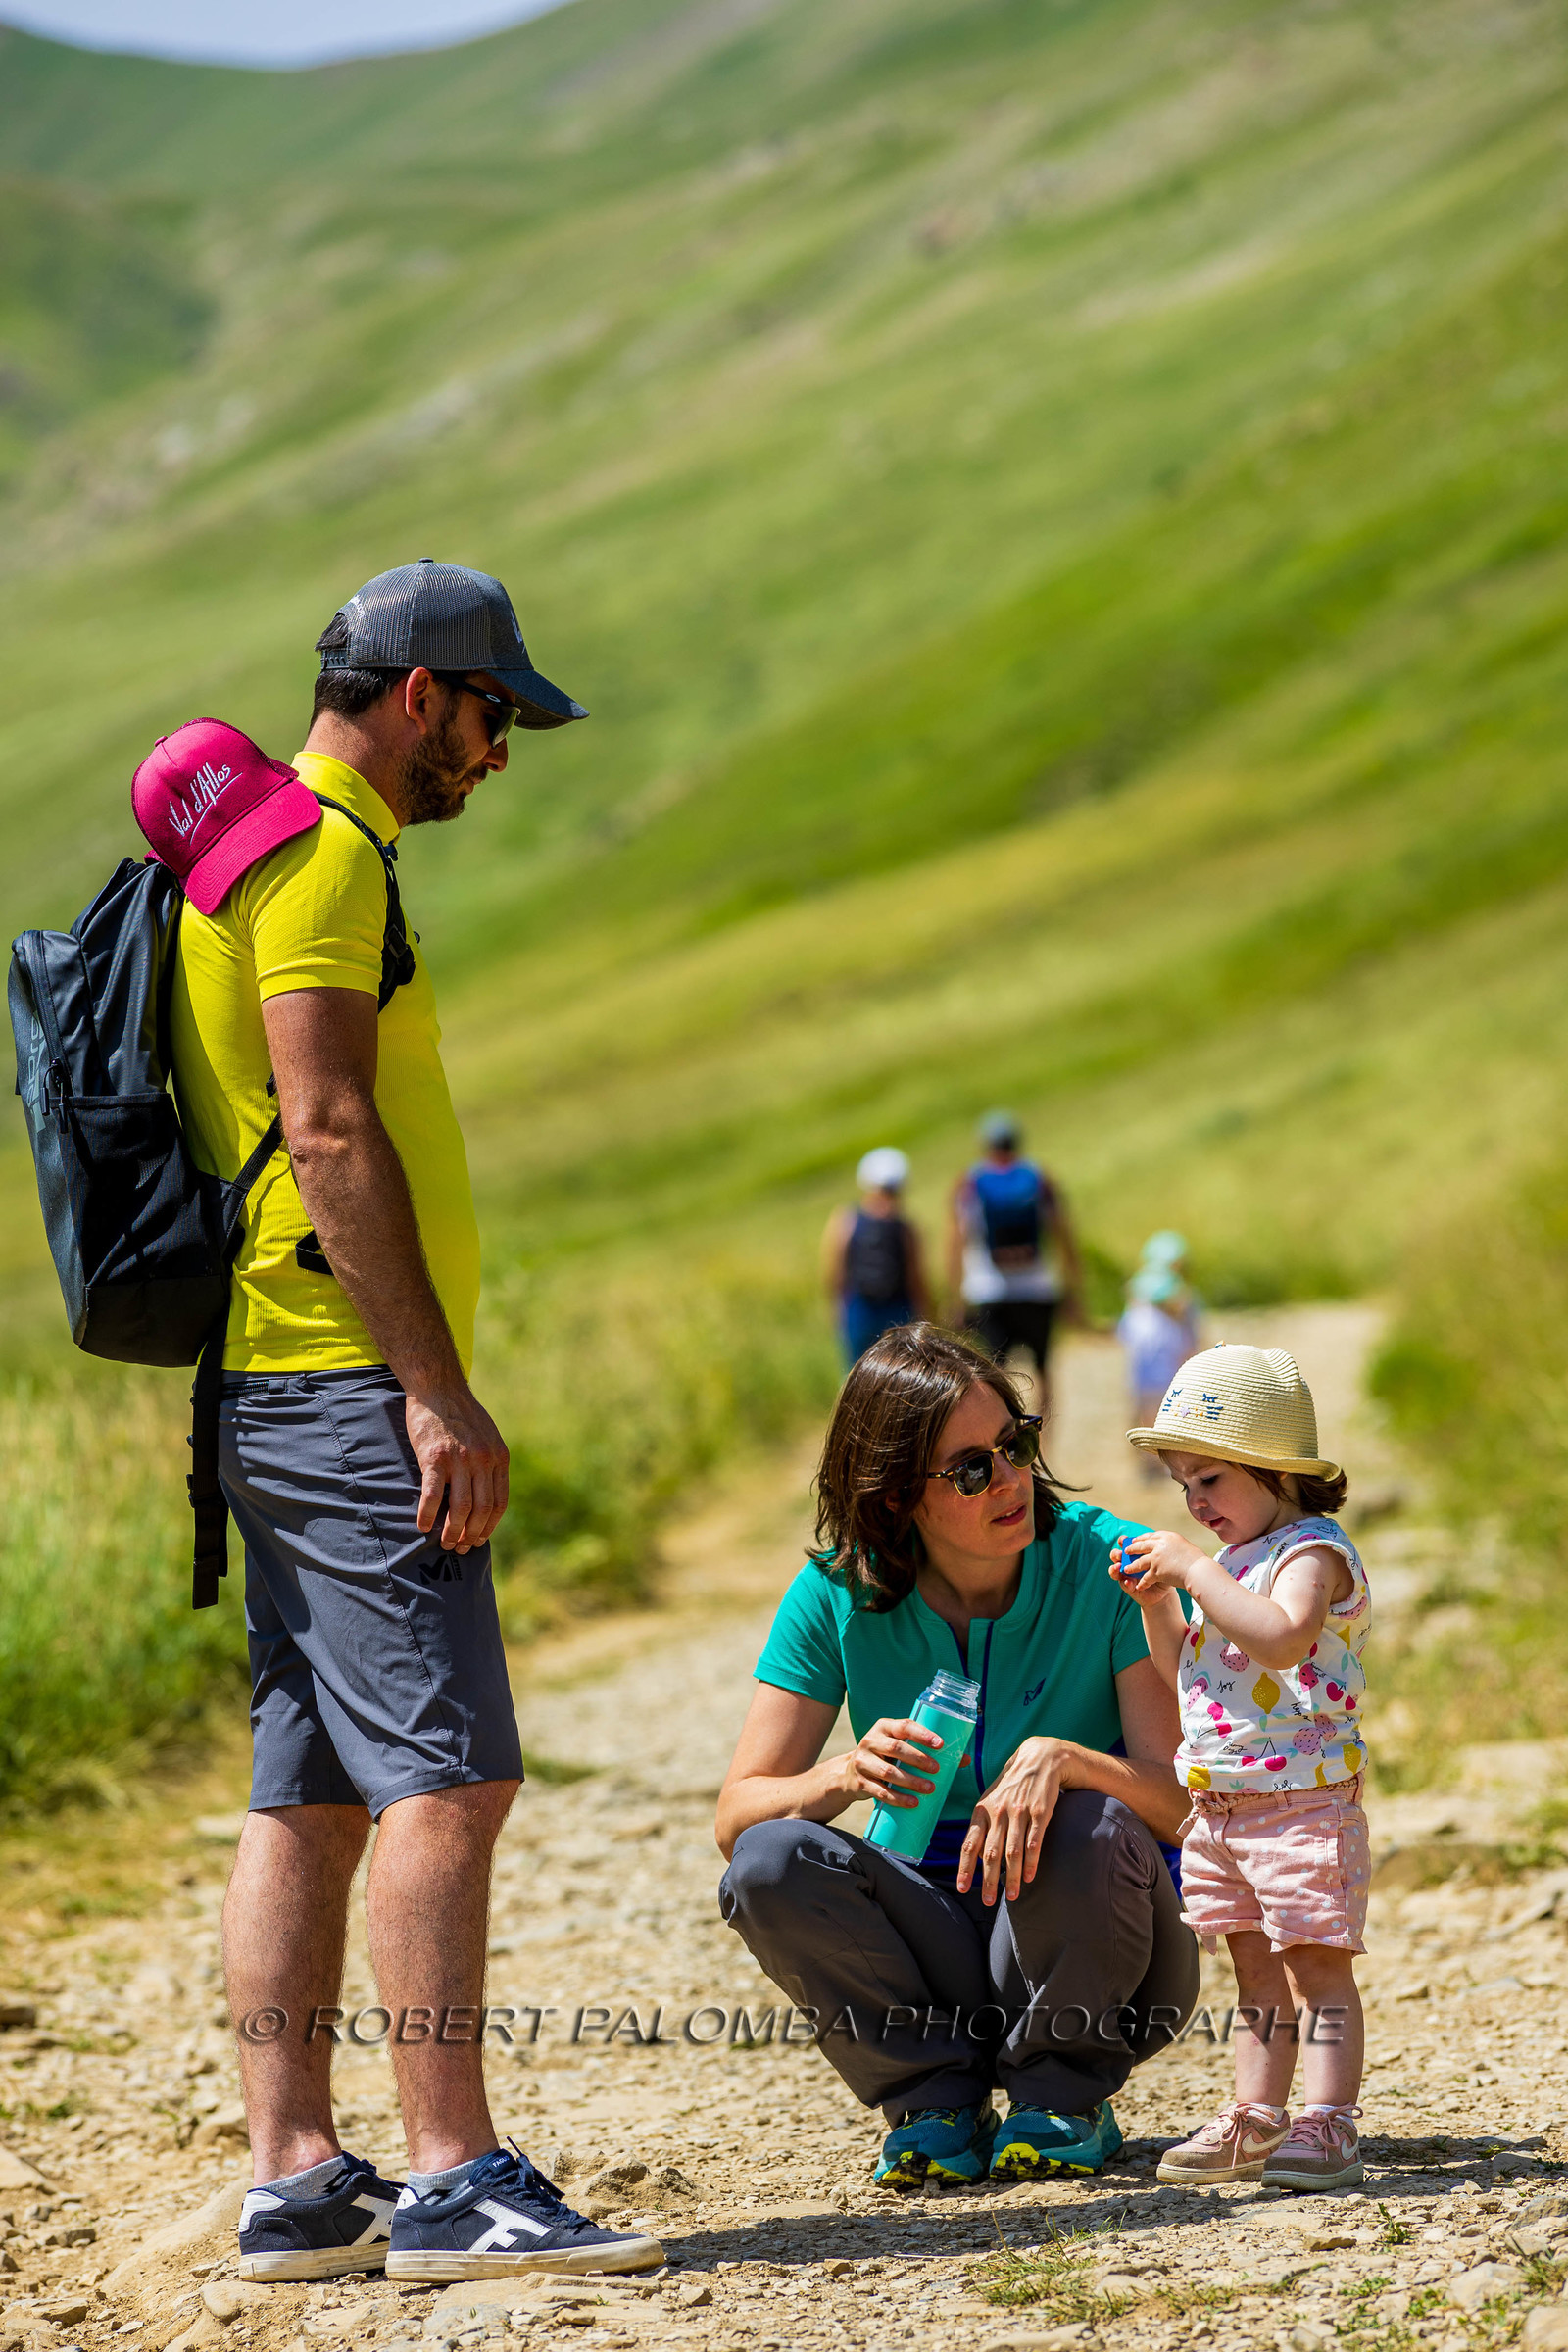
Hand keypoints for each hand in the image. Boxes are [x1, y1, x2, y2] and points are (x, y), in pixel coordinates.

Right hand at [405, 1385, 509, 1553]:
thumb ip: (489, 1462)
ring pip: (461, 1508)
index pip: (499, 1503)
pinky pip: (433, 1495)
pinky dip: (428, 1515)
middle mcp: (483, 1460)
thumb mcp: (487, 1436)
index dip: (489, 1527)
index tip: (479, 1540)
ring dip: (452, 1532)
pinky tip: (422, 1526)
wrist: (438, 1387)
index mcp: (499, 1457)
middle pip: (482, 1510)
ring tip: (445, 1543)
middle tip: (460, 1549)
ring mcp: (460, 1459)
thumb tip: (485, 1493)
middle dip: (471, 1535)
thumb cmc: (459, 1414)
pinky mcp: (435, 1458)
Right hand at [836, 1718, 948, 1808]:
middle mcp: (870, 1741)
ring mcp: (862, 1762)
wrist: (849, 1775)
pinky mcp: (860, 1783)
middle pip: (895, 1748)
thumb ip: (929, 1751)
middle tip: (937, 1770)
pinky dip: (898, 1798)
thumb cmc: (885, 1757)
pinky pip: (880, 1792)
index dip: (922, 1734)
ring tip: (930, 1788)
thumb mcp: (900, 1747)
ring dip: (911, 1781)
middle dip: (918, 1759)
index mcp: (884, 1727)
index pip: (904, 1725)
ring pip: (888, 1772)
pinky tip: (913, 1803)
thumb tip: (965, 1759)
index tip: (941, 1744)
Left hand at [958, 1737, 1069, 1903]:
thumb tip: (979, 1859)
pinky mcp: (1039, 1812)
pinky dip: (1032, 1861)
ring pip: (1013, 1851)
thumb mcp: (991, 1801)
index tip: (963, 1889)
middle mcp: (998, 1812)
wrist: (1039, 1759)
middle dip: (989, 1880)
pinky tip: (1029, 1877)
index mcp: (982, 1811)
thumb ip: (984, 1827)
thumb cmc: (1011, 1786)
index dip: (966, 1868)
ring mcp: (1019, 1812)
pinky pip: (1034, 1841)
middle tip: (988, 1901)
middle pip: (991, 1853)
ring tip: (1012, 1897)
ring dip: (1012, 1876)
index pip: (970, 1844)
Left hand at [1109, 1528, 1208, 1601]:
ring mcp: (1157, 1557)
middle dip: (1132, 1549)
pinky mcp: (1156, 1569)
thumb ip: (1173, 1545)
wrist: (1199, 1570)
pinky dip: (1142, 1583)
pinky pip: (1145, 1577)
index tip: (1136, 1540)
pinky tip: (1139, 1586)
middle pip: (1141, 1546)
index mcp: (1168, 1536)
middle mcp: (1160, 1544)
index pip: (1151, 1536)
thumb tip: (1168, 1546)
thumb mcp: (1184, 1546)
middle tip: (1125, 1551)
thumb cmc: (1197, 1561)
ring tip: (1125, 1569)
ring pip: (1140, 1562)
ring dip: (1132, 1566)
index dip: (1142, 1539)